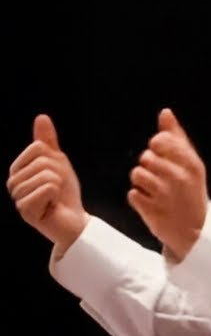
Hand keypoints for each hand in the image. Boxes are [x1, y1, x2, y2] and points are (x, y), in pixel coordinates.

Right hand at [7, 115, 89, 254]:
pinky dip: (56, 195)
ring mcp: (17, 198)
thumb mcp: (58, 161)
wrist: (73, 218)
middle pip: (43, 161)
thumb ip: (47, 141)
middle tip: (57, 188)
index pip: (38, 148)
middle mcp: (13, 183)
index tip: (56, 173)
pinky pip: (47, 189)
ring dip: (58, 185)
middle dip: (58, 173)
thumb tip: (41, 117)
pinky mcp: (25, 211)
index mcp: (17, 169)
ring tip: (54, 197)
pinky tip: (52, 205)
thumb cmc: (64, 191)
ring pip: (46, 176)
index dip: (55, 159)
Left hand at [127, 109, 207, 261]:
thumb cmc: (191, 190)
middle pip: (146, 157)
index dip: (157, 146)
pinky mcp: (151, 211)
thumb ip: (177, 137)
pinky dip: (138, 198)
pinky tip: (150, 201)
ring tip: (153, 188)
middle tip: (160, 175)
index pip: (161, 140)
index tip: (164, 155)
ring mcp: (164, 195)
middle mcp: (178, 177)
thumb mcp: (191, 162)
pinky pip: (132, 195)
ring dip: (141, 181)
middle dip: (149, 165)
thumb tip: (165, 113)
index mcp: (191, 163)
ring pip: (137, 174)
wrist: (196, 229)